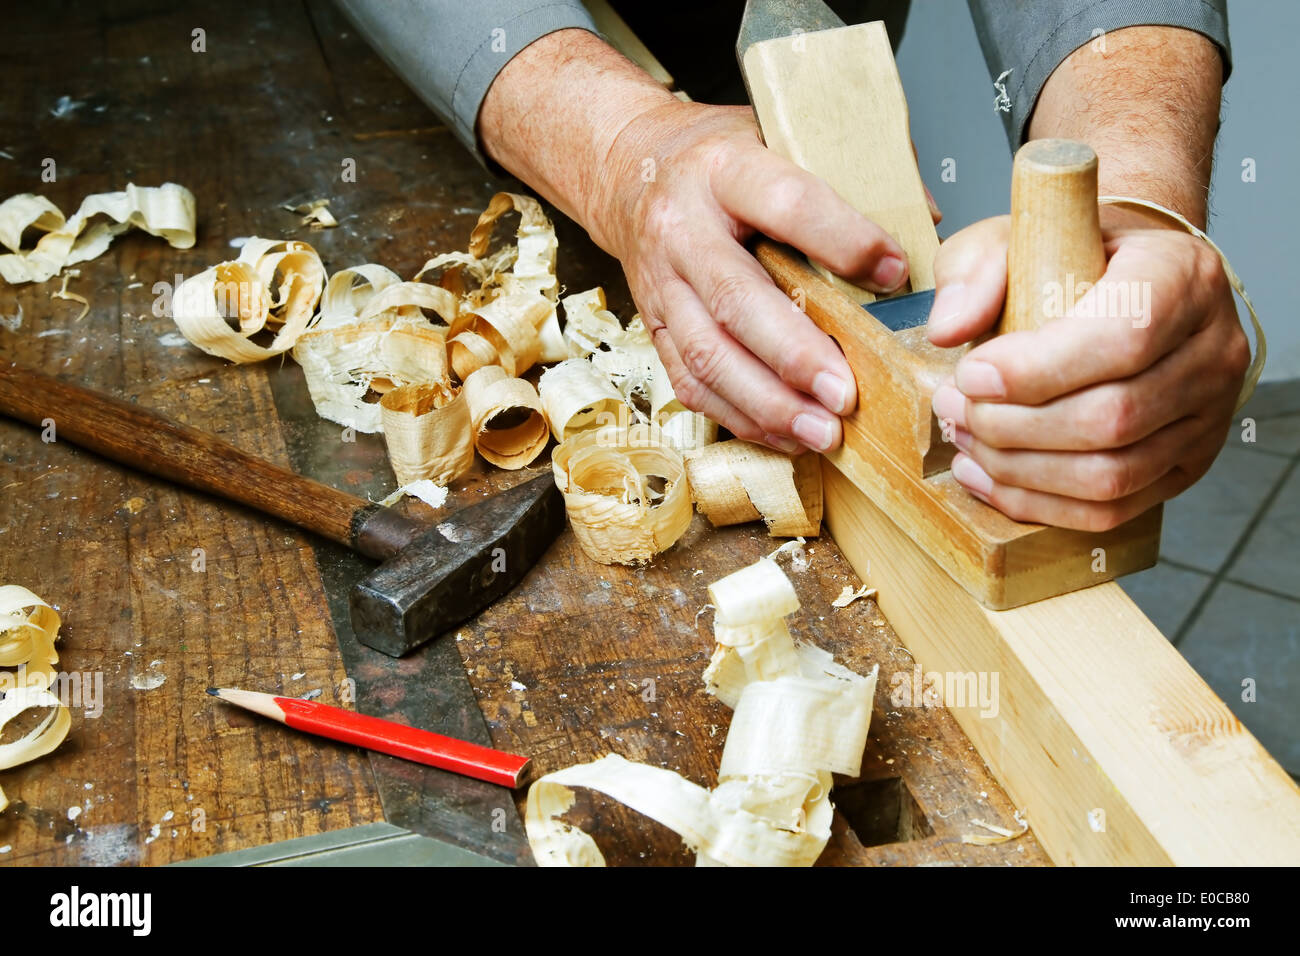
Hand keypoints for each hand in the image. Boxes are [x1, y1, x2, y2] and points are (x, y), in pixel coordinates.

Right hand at [590, 100, 919, 452]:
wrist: (628, 173)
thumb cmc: (720, 161)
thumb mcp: (780, 138)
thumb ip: (851, 177)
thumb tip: (927, 227)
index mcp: (724, 169)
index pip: (785, 204)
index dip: (842, 241)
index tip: (893, 272)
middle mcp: (682, 228)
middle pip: (736, 299)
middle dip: (795, 355)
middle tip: (846, 394)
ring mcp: (660, 284)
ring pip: (707, 355)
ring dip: (768, 403)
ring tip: (822, 432)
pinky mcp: (654, 328)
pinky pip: (692, 384)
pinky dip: (741, 417)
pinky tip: (786, 434)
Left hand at [927, 206, 1248, 531]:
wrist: (1124, 284)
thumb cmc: (1068, 260)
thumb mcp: (1012, 239)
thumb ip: (975, 271)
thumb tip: (948, 329)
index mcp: (1183, 276)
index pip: (1124, 336)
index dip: (1036, 369)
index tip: (970, 374)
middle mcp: (1213, 350)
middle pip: (1113, 418)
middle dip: (1014, 427)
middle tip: (954, 410)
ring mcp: (1207, 417)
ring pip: (1110, 475)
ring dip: (1019, 470)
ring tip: (965, 440)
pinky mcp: (1185, 466)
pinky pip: (1112, 510)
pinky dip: (1038, 504)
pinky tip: (988, 477)